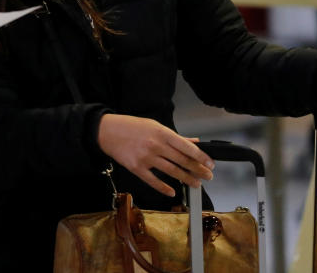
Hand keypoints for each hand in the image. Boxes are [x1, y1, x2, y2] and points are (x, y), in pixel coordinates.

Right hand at [97, 114, 213, 196]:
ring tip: (196, 184)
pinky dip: (164, 188)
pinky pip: (153, 180)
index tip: (210, 163)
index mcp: (161, 133)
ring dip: (186, 179)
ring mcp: (145, 158)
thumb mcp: (153, 125)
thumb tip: (193, 141)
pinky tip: (172, 191)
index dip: (201, 157)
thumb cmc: (130, 126)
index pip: (186, 147)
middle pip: (182, 161)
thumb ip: (174, 136)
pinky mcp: (136, 168)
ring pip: (171, 171)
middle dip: (198, 170)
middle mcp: (155, 145)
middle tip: (208, 176)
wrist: (106, 131)